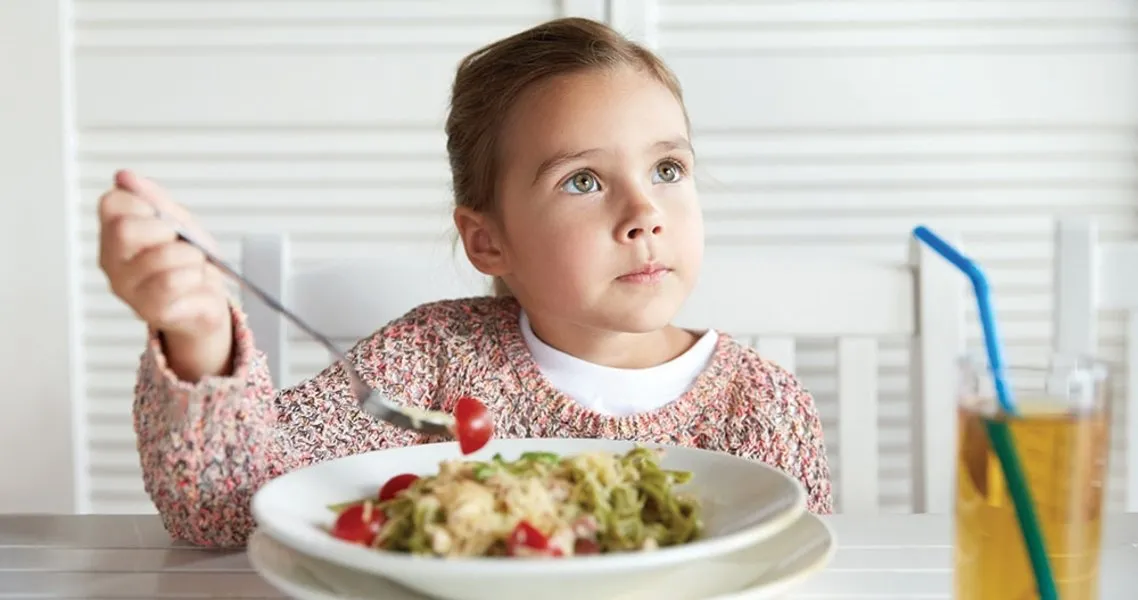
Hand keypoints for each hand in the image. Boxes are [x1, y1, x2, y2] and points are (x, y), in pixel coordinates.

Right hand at [97, 170, 233, 378]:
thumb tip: (124, 176)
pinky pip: (173, 284)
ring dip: (190, 258)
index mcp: (114, 234)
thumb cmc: (190, 260)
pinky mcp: (148, 311)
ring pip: (159, 257)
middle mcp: (113, 262)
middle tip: (181, 242)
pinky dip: (195, 278)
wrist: (211, 299)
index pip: (112, 203)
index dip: (146, 205)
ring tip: (193, 265)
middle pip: (125, 230)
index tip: (165, 219)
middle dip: (167, 231)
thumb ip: (154, 198)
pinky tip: (195, 282)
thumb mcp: (178, 220)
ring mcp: (127, 288)